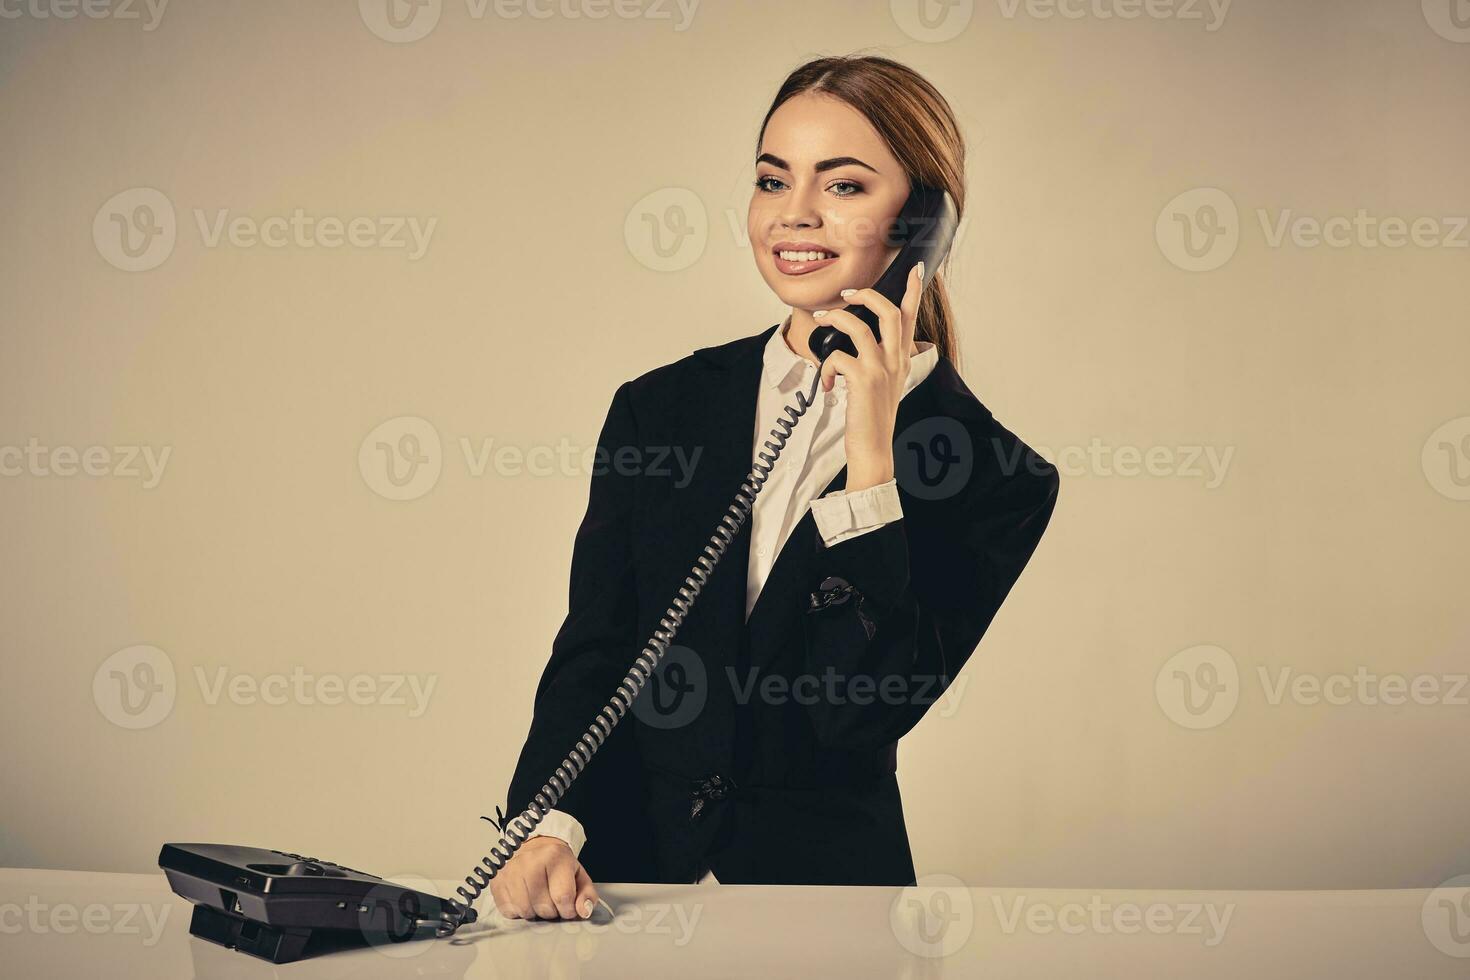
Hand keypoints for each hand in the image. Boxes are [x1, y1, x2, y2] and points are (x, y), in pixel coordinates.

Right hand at [489, 836, 599, 920]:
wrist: (533, 846)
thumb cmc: (557, 864)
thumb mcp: (578, 874)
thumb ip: (586, 894)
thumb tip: (583, 912)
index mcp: (555, 856)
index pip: (563, 897)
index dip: (568, 910)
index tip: (567, 907)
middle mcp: (531, 861)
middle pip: (544, 907)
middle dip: (551, 911)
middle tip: (552, 900)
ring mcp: (510, 871)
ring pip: (525, 911)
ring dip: (534, 912)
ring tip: (538, 899)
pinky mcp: (497, 881)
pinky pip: (509, 911)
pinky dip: (518, 911)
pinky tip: (524, 898)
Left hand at [814, 261, 925, 490]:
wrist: (874, 450)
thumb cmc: (874, 418)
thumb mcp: (885, 385)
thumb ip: (881, 361)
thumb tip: (860, 340)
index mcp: (902, 359)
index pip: (911, 317)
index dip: (913, 290)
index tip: (914, 269)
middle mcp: (896, 360)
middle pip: (888, 311)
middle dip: (866, 295)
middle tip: (846, 294)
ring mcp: (881, 369)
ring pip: (859, 326)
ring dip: (836, 320)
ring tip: (822, 320)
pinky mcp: (863, 380)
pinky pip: (837, 357)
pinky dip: (825, 367)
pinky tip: (827, 384)